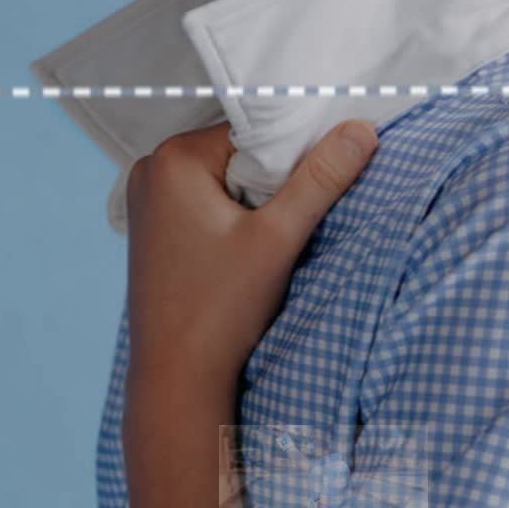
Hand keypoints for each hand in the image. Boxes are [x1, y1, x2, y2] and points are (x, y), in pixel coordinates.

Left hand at [123, 117, 378, 396]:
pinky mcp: (152, 228)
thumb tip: (361, 129)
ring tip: (266, 242)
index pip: (252, 131)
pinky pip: (204, 202)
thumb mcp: (278, 239)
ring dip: (254, 201)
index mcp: (173, 159)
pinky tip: (245, 251)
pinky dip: (232, 217)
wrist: (176, 378)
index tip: (316, 186)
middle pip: (236, 153)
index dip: (291, 156)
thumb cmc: (220, 310)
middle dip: (272, 180)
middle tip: (290, 222)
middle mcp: (151, 169)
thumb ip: (320, 179)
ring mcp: (146, 200)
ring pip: (223, 179)